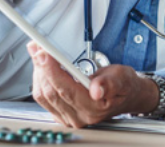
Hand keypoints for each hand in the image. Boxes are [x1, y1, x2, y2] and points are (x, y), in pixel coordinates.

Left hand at [27, 42, 160, 127]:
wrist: (127, 96)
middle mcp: (79, 116)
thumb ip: (110, 83)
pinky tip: (41, 67)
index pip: (65, 89)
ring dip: (38, 72)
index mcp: (93, 108)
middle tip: (38, 48)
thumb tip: (97, 90)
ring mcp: (69, 117)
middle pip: (51, 92)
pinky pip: (44, 99)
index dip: (52, 70)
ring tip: (38, 54)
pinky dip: (40, 80)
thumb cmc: (124, 85)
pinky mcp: (62, 114)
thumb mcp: (123, 78)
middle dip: (42, 67)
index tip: (44, 53)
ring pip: (43, 95)